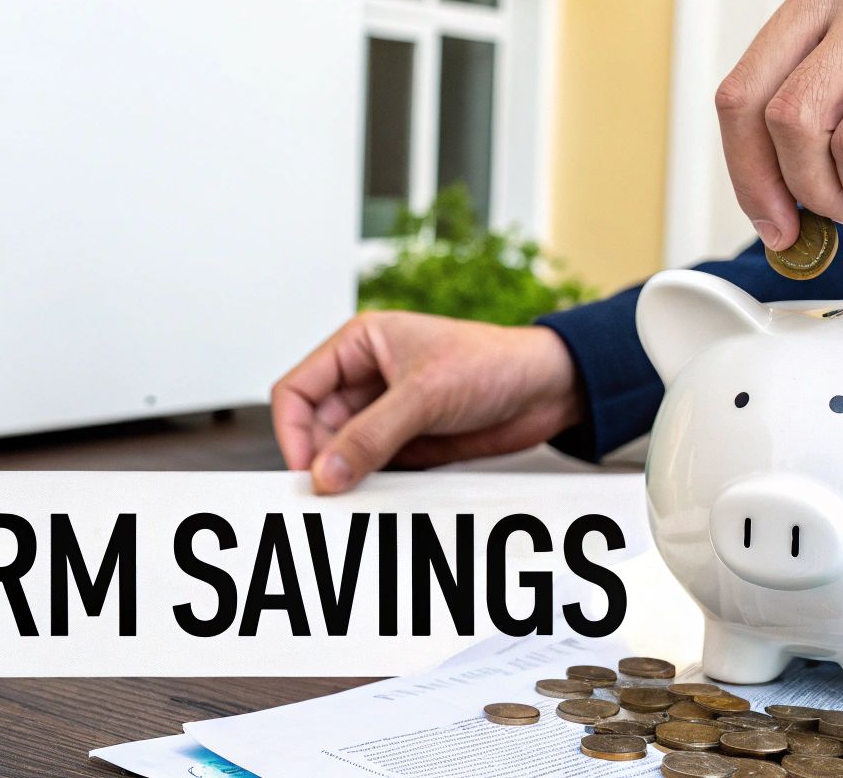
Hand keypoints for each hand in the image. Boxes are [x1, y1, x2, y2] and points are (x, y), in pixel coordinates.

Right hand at [271, 312, 583, 493]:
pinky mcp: (408, 442)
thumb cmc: (493, 363)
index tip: (306, 468)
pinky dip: (370, 486)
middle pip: (314, 425)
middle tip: (326, 492)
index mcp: (360, 345)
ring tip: (352, 496)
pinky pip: (372, 468)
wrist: (550, 389)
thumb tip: (325, 472)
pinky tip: (377, 497)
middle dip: (318, 457)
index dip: (292, 429)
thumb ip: (370, 436)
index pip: (298, 388)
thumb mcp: (424, 395)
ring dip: (344, 474)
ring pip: (341, 450)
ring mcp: (386, 412)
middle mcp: (366, 378)